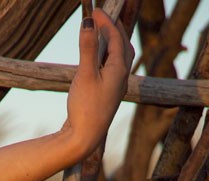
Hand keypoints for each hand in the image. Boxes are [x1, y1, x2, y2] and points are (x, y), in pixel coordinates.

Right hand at [64, 9, 133, 157]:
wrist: (84, 139)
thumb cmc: (85, 108)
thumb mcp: (84, 75)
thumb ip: (87, 47)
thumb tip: (88, 21)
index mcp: (119, 69)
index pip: (116, 37)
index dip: (106, 22)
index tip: (94, 10)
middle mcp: (122, 78)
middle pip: (124, 46)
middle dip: (115, 29)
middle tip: (103, 17)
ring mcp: (116, 88)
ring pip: (121, 59)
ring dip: (114, 43)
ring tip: (104, 34)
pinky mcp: (107, 97)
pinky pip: (113, 70)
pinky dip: (108, 58)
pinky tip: (99, 61)